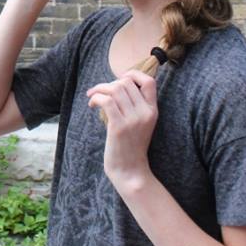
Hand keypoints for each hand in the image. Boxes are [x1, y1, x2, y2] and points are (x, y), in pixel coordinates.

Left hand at [86, 70, 157, 192]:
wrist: (130, 170)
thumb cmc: (130, 146)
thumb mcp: (140, 123)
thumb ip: (135, 105)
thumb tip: (117, 84)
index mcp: (153, 111)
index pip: (149, 81)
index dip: (133, 74)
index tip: (119, 79)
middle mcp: (145, 113)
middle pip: (126, 82)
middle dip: (109, 83)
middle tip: (99, 93)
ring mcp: (133, 120)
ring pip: (115, 88)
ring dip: (99, 89)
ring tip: (92, 97)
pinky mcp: (119, 127)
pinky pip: (106, 101)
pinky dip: (96, 98)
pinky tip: (92, 105)